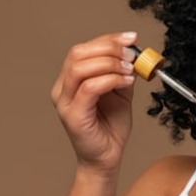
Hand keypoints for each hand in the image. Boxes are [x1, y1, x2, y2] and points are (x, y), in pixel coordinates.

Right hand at [50, 31, 137, 172]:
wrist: (107, 157)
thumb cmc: (111, 127)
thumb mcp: (121, 93)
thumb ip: (122, 73)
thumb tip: (132, 53)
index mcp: (71, 80)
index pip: (82, 49)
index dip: (107, 39)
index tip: (131, 38)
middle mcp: (62, 88)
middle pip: (78, 54)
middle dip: (109, 48)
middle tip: (131, 54)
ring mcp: (65, 102)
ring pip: (80, 68)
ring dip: (110, 64)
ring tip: (130, 70)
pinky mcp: (73, 115)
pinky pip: (89, 88)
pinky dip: (111, 80)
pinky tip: (127, 82)